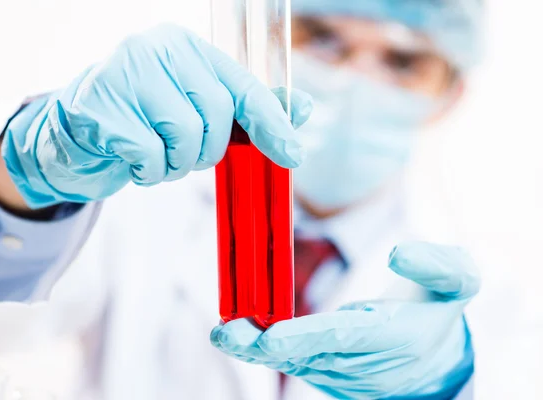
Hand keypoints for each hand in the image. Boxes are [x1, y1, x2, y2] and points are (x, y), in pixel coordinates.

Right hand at [2, 24, 312, 208]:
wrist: (74, 133)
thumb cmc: (142, 120)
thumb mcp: (195, 108)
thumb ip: (244, 109)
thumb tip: (302, 110)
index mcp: (186, 46)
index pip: (242, 86)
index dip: (271, 123)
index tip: (293, 155)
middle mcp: (156, 48)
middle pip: (216, 115)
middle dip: (207, 151)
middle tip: (184, 155)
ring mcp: (124, 73)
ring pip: (185, 137)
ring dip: (176, 164)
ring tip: (155, 156)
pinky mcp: (100, 106)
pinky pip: (151, 155)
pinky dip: (149, 172)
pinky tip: (132, 160)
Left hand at [211, 242, 480, 398]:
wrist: (435, 362)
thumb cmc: (437, 312)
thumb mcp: (458, 282)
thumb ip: (439, 266)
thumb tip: (398, 253)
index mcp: (391, 339)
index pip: (342, 340)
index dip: (305, 338)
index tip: (271, 336)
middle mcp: (360, 363)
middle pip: (305, 355)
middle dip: (262, 347)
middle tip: (226, 331)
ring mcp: (340, 372)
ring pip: (291, 361)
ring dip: (254, 349)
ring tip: (223, 330)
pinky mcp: (325, 370)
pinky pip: (290, 360)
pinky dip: (261, 349)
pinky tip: (236, 333)